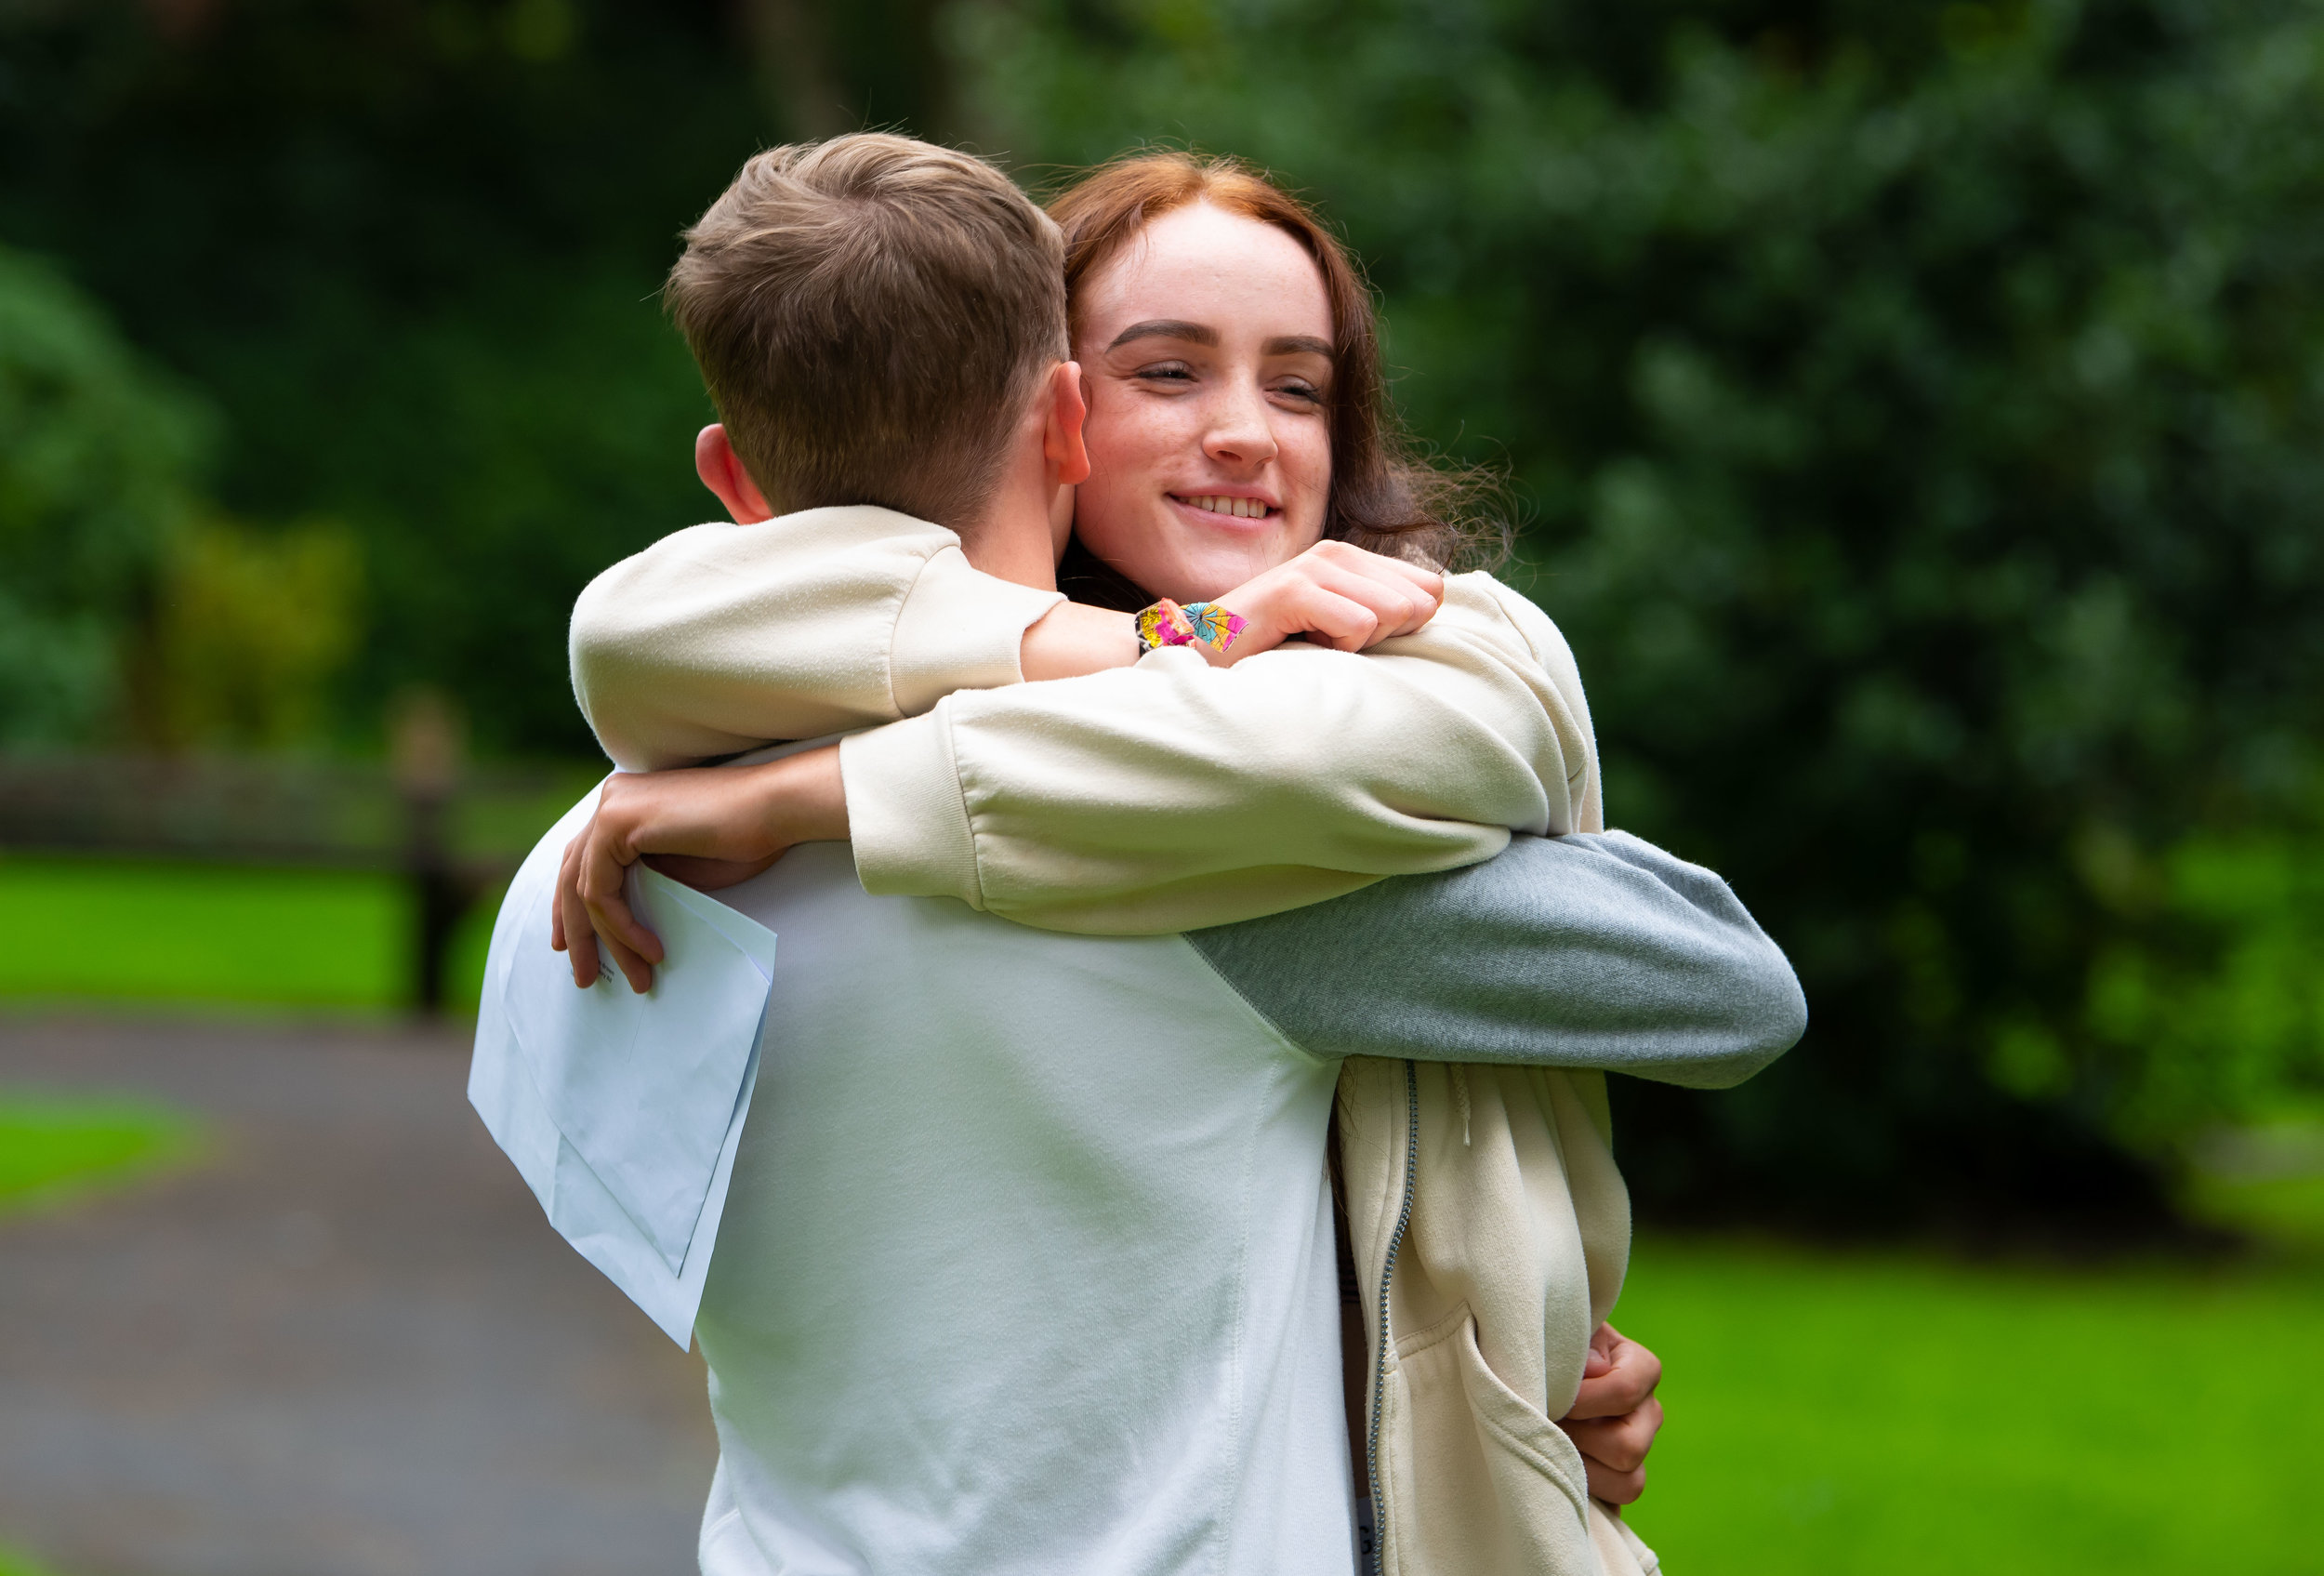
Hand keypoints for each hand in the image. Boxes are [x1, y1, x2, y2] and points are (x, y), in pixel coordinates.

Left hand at [547, 747, 846, 992]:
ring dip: (607, 941)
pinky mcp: (617, 822)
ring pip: (584, 890)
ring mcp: (611, 808)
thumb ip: (645, 883)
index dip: (572, 908)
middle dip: (577, 932)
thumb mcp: (681, 867)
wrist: (775, 808)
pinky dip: (622, 927)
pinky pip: (601, 891)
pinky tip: (649, 950)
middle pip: (572, 876)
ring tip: (636, 978)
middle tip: (586, 975)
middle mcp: (612, 799)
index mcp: (626, 804)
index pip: (583, 861)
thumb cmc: (745, 838)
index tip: (572, 946)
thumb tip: (621, 925)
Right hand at [1212, 539, 1444, 657]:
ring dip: (1357, 644)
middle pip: (1417, 603)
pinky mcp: (1295, 589)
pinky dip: (1337, 648)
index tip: (1354, 637)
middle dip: (1384, 637)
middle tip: (1332, 642)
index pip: (1431, 587)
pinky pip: (1358, 624)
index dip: (1405, 627)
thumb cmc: (1275, 649)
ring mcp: (1314, 567)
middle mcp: (1337, 552)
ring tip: (1313, 643)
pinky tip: (1301, 644)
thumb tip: (1435, 605)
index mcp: (1352, 559)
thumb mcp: (1338, 628)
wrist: (1205, 655)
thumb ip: (1384, 612)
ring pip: (1392, 612)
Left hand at [1557, 1322, 1663, 1504]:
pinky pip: (1614, 1504)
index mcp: (1641, 1368)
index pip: (1625, 1390)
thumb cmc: (1551, 1349)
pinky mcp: (1620, 1482)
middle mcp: (1648, 1412)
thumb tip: (1596, 1367)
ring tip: (1548, 1446)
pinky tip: (1555, 1470)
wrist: (1537, 1376)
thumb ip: (1577, 1343)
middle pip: (1628, 1447)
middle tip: (1544, 1424)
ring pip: (1627, 1483)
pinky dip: (1580, 1493)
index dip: (1582, 1400)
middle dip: (1577, 1439)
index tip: (1549, 1396)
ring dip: (1577, 1468)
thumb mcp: (1561, 1334)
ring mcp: (1639, 1450)